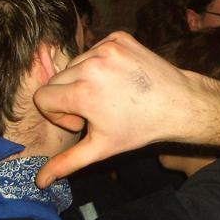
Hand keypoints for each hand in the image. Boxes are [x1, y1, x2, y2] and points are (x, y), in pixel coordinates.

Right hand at [33, 32, 219, 186]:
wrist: (179, 103)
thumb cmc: (140, 128)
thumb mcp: (101, 148)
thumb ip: (67, 163)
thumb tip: (39, 182)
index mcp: (82, 92)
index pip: (43, 97)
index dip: (58, 114)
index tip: (81, 121)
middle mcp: (91, 64)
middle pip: (56, 80)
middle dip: (68, 97)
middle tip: (96, 109)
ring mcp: (106, 47)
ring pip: (74, 63)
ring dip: (83, 79)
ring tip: (109, 94)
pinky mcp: (118, 36)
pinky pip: (93, 49)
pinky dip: (100, 63)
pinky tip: (119, 78)